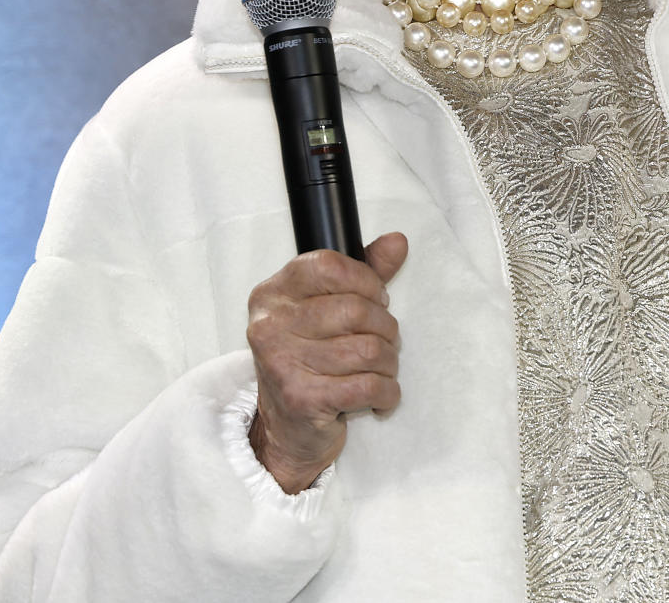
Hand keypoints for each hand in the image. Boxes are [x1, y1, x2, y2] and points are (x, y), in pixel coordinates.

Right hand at [246, 232, 407, 492]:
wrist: (287, 428)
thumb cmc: (311, 359)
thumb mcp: (329, 307)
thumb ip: (364, 272)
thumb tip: (398, 241)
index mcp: (273, 293)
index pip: (331, 266)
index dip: (367, 281)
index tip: (377, 299)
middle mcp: (270, 325)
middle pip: (357, 311)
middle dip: (385, 329)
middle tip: (383, 342)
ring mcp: (282, 363)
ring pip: (369, 350)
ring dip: (389, 363)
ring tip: (382, 370)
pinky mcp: (302, 400)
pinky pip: (368, 387)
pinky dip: (387, 392)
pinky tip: (381, 396)